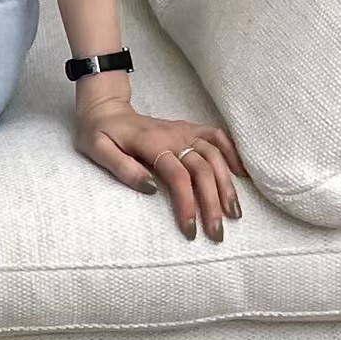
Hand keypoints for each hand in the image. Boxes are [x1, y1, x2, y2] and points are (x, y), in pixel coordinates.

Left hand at [74, 93, 247, 241]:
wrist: (105, 107)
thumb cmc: (99, 132)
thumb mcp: (98, 150)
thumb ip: (122, 168)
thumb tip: (151, 189)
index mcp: (150, 142)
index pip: (176, 175)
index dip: (187, 203)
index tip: (190, 230)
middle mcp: (172, 134)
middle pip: (202, 168)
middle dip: (213, 202)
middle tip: (217, 233)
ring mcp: (182, 130)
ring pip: (214, 154)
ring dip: (227, 184)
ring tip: (234, 214)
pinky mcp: (187, 128)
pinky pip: (216, 135)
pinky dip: (232, 151)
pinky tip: (242, 173)